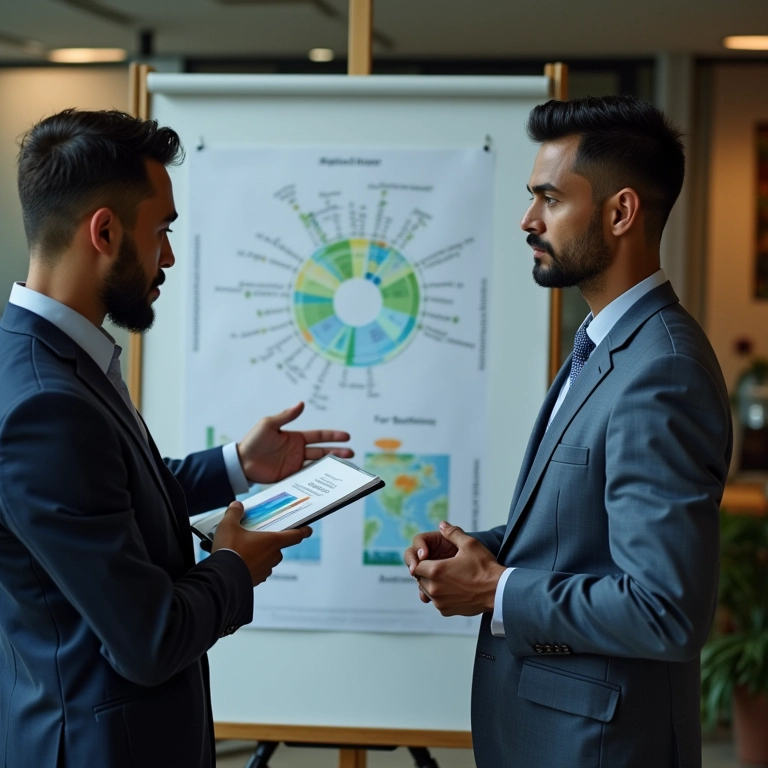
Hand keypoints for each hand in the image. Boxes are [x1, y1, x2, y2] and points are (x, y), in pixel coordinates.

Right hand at [211, 501, 311, 585]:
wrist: (221, 578)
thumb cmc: (229, 551)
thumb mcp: (229, 525)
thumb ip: (234, 513)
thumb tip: (237, 506)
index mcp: (272, 541)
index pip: (295, 536)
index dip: (303, 531)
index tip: (308, 530)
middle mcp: (273, 556)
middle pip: (278, 546)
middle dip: (270, 541)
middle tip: (256, 536)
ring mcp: (265, 569)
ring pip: (268, 559)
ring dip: (261, 554)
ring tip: (244, 550)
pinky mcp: (256, 580)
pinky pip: (259, 570)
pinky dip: (253, 565)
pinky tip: (240, 562)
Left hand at [237, 402, 352, 484]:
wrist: (241, 462)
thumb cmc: (253, 441)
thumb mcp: (269, 424)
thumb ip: (286, 416)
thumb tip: (302, 403)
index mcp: (296, 437)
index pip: (319, 436)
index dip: (333, 436)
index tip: (347, 437)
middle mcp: (298, 451)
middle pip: (322, 451)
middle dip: (337, 452)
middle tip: (351, 454)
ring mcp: (295, 464)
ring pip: (318, 464)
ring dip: (330, 465)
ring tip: (344, 467)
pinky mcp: (290, 476)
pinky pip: (307, 477)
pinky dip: (317, 477)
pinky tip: (327, 479)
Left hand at [409, 521, 504, 616]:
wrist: (498, 592)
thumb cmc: (484, 567)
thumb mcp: (469, 544)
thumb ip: (452, 533)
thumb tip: (441, 525)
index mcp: (436, 571)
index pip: (417, 565)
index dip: (423, 560)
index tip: (433, 558)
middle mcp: (434, 589)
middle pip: (420, 578)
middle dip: (427, 571)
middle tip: (442, 566)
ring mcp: (440, 602)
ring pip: (427, 590)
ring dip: (433, 583)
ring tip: (449, 576)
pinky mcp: (446, 611)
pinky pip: (436, 601)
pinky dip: (441, 594)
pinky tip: (455, 587)